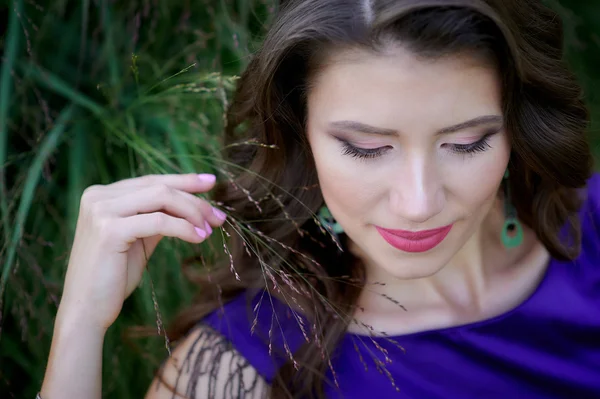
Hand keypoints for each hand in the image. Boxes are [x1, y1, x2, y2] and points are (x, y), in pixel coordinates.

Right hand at [57, 173, 226, 330]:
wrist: (86, 309)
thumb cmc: (113, 276)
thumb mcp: (138, 239)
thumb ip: (157, 217)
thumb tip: (193, 206)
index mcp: (102, 195)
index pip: (152, 181)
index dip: (184, 180)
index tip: (211, 182)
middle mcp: (98, 196)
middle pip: (159, 187)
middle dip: (194, 200)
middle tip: (219, 216)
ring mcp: (101, 210)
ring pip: (161, 197)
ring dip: (192, 212)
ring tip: (210, 229)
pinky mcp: (109, 230)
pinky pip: (158, 221)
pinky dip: (183, 228)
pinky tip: (198, 238)